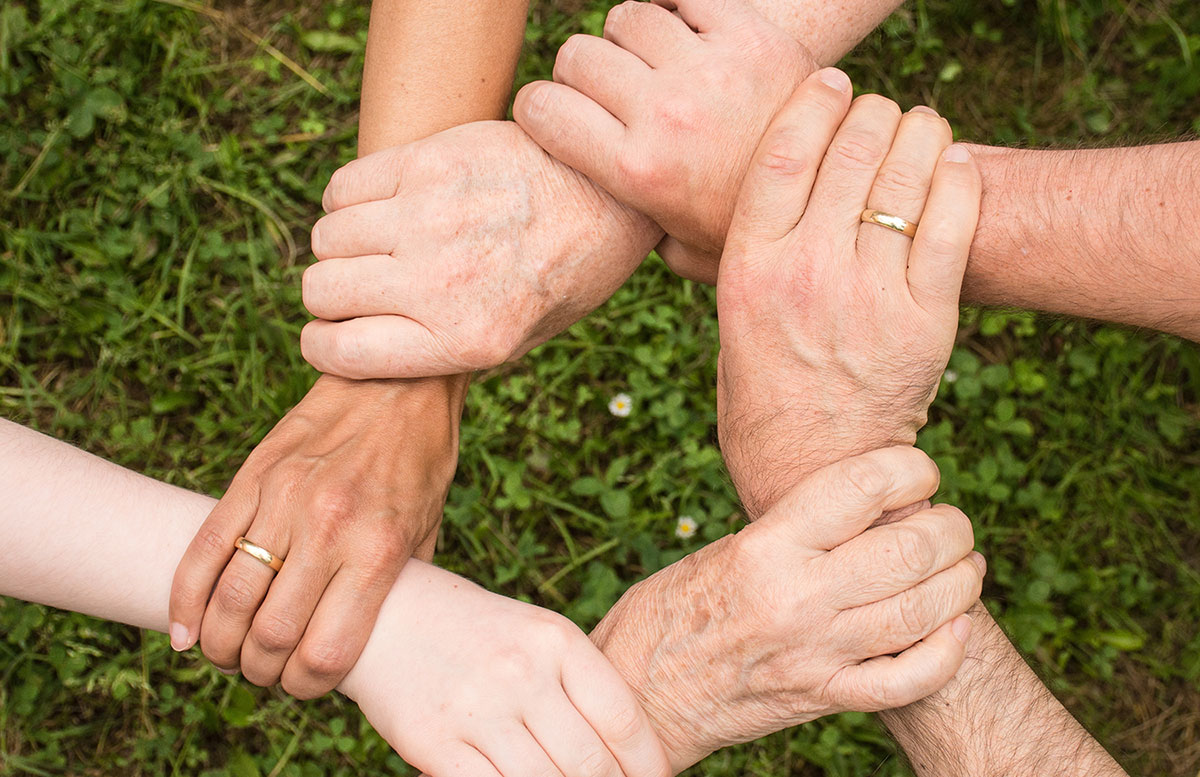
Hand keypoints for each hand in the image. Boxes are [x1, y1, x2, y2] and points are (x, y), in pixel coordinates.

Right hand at [169, 374, 465, 697]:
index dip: (307, 686)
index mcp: (377, 550)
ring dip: (220, 644)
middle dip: (260, 671)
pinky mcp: (253, 476)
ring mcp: (284, 499)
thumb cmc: (420, 461)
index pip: (326, 651)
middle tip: (263, 672)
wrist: (397, 382)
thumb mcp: (427, 529)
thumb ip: (397, 586)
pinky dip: (185, 599)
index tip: (304, 685)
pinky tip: (186, 630)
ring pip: (229, 598)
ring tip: (228, 653)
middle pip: (270, 635)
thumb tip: (368, 639)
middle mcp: (329, 528)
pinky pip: (204, 549)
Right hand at [300, 120, 661, 378]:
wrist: (611, 194)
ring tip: (377, 243)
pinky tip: (382, 205)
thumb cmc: (566, 273)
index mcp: (466, 340)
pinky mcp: (429, 162)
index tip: (330, 335)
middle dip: (330, 295)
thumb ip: (444, 349)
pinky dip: (347, 200)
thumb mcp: (520, 339)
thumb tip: (365, 349)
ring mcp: (431, 218)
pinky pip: (343, 187)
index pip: (340, 352)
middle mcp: (442, 283)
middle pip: (322, 291)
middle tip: (360, 286)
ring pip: (327, 237)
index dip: (323, 346)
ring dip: (341, 245)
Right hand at [340, 562, 671, 776]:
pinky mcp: (434, 742)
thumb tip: (627, 751)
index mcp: (555, 640)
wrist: (385, 615)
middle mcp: (521, 672)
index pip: (623, 718)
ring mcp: (477, 709)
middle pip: (590, 762)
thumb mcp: (535, 635)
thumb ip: (578, 684)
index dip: (648, 764)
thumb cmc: (476, 631)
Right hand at [514, 0, 814, 283]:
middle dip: (582, 74)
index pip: (541, 108)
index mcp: (637, 171)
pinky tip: (684, 33)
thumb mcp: (681, 250)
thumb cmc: (750, 228)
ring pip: (626, 17)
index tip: (555, 116)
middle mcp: (665, 114)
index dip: (538, 108)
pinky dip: (676, 6)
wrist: (839, 195)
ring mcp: (708, 70)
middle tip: (610, 93)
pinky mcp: (750, 34)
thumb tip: (595, 223)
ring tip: (652, 63)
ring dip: (630, 37)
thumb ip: (631, 232)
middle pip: (578, 56)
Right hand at [589, 447, 982, 770]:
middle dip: (951, 528)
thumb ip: (794, 531)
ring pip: (923, 611)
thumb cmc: (672, 610)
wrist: (639, 693)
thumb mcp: (725, 550)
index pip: (862, 487)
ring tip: (965, 566)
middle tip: (952, 523)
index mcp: (765, 547)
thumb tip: (866, 508)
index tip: (920, 470)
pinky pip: (907, 679)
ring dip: (961, 583)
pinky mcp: (823, 698)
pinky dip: (946, 652)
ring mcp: (815, 653)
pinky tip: (955, 628)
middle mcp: (796, 597)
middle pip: (909, 549)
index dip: (910, 468)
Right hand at [714, 71, 981, 517]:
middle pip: (851, 150)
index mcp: (749, 267)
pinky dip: (958, 180)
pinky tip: (953, 166)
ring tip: (921, 128)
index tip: (832, 84)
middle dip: (873, 113)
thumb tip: (736, 198)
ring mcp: (869, 295)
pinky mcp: (925, 321)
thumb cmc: (763, 394)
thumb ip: (736, 256)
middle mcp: (807, 272)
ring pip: (905, 176)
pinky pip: (952, 224)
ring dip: (919, 134)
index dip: (814, 102)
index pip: (783, 152)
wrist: (813, 471)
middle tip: (881, 112)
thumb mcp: (729, 320)